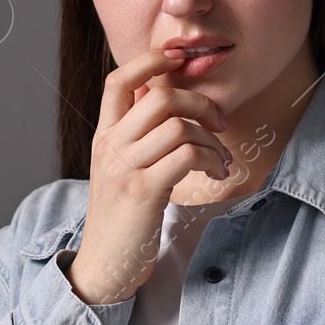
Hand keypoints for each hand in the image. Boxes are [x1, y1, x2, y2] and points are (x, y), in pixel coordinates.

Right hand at [66, 49, 232, 304]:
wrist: (105, 266)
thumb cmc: (122, 218)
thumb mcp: (121, 169)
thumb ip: (137, 136)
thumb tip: (166, 100)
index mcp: (104, 136)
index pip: (118, 80)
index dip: (150, 60)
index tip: (179, 58)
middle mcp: (110, 146)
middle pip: (160, 97)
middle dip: (201, 103)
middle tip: (220, 124)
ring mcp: (125, 168)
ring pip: (179, 126)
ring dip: (212, 140)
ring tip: (221, 160)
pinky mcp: (144, 191)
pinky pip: (187, 155)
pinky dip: (212, 160)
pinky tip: (217, 173)